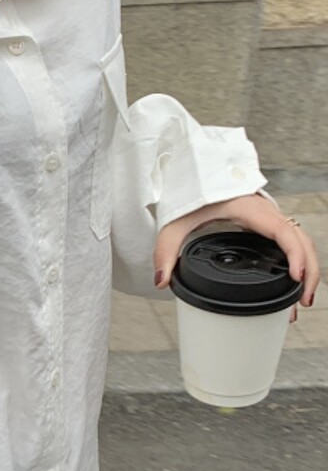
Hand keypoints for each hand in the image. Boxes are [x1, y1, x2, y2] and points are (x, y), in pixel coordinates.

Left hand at [153, 195, 320, 316]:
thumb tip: (161, 280)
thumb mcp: (175, 221)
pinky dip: (297, 260)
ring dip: (307, 267)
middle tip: (302, 301)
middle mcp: (266, 212)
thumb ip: (166, 250)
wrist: (196, 168)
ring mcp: (269, 217)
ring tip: (300, 299)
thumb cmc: (190, 188)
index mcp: (250, 209)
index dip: (295, 254)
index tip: (296, 277)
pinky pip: (290, 240)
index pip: (283, 232)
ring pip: (301, 241)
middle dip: (308, 271)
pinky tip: (292, 282)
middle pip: (301, 241)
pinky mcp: (265, 223)